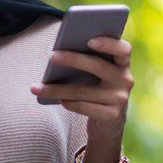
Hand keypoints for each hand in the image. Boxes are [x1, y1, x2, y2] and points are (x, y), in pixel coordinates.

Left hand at [30, 37, 133, 162]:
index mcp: (123, 64)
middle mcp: (125, 80)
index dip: (109, 44)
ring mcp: (120, 99)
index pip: (123, 49)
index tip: (89, 40)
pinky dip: (67, 103)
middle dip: (73, 59)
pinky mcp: (111, 116)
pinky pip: (83, 107)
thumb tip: (62, 53)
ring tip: (36, 87)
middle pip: (98, 66)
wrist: (110, 122)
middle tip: (52, 56)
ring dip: (57, 89)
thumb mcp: (100, 75)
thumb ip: (91, 62)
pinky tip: (55, 99)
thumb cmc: (99, 89)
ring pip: (83, 90)